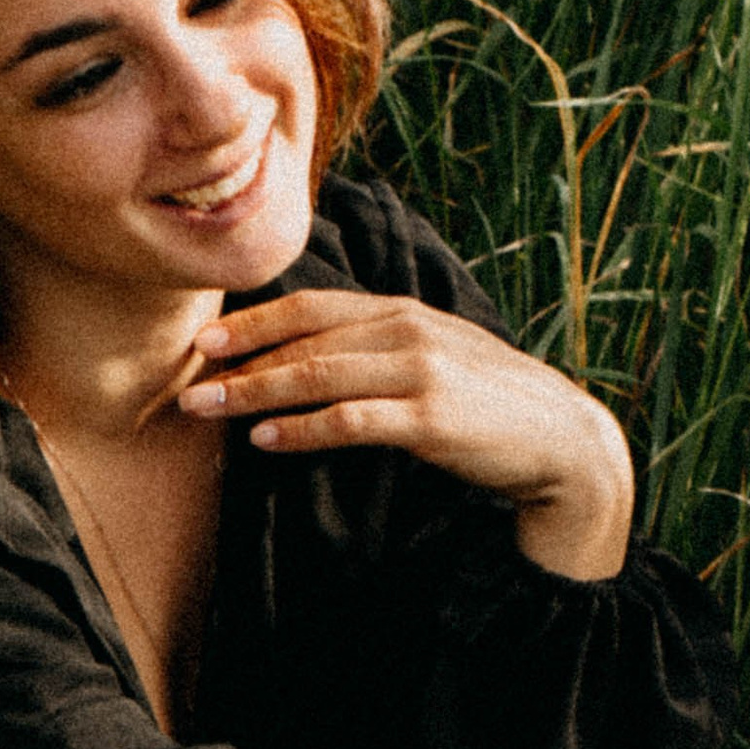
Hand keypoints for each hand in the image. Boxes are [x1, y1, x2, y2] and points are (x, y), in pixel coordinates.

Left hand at [178, 290, 632, 579]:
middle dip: (241, 359)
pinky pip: (350, 420)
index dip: (255, 321)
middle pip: (304, 338)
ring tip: (207, 407)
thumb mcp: (435, 361)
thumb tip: (318, 364)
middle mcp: (406, 331)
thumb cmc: (492, 408)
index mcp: (402, 313)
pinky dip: (302, 428)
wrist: (563, 441)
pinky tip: (266, 439)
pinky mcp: (430, 418)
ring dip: (256, 392)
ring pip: (318, 374)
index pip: (313, 307)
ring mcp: (419, 372)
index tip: (206, 341)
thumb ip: (381, 352)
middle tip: (187, 379)